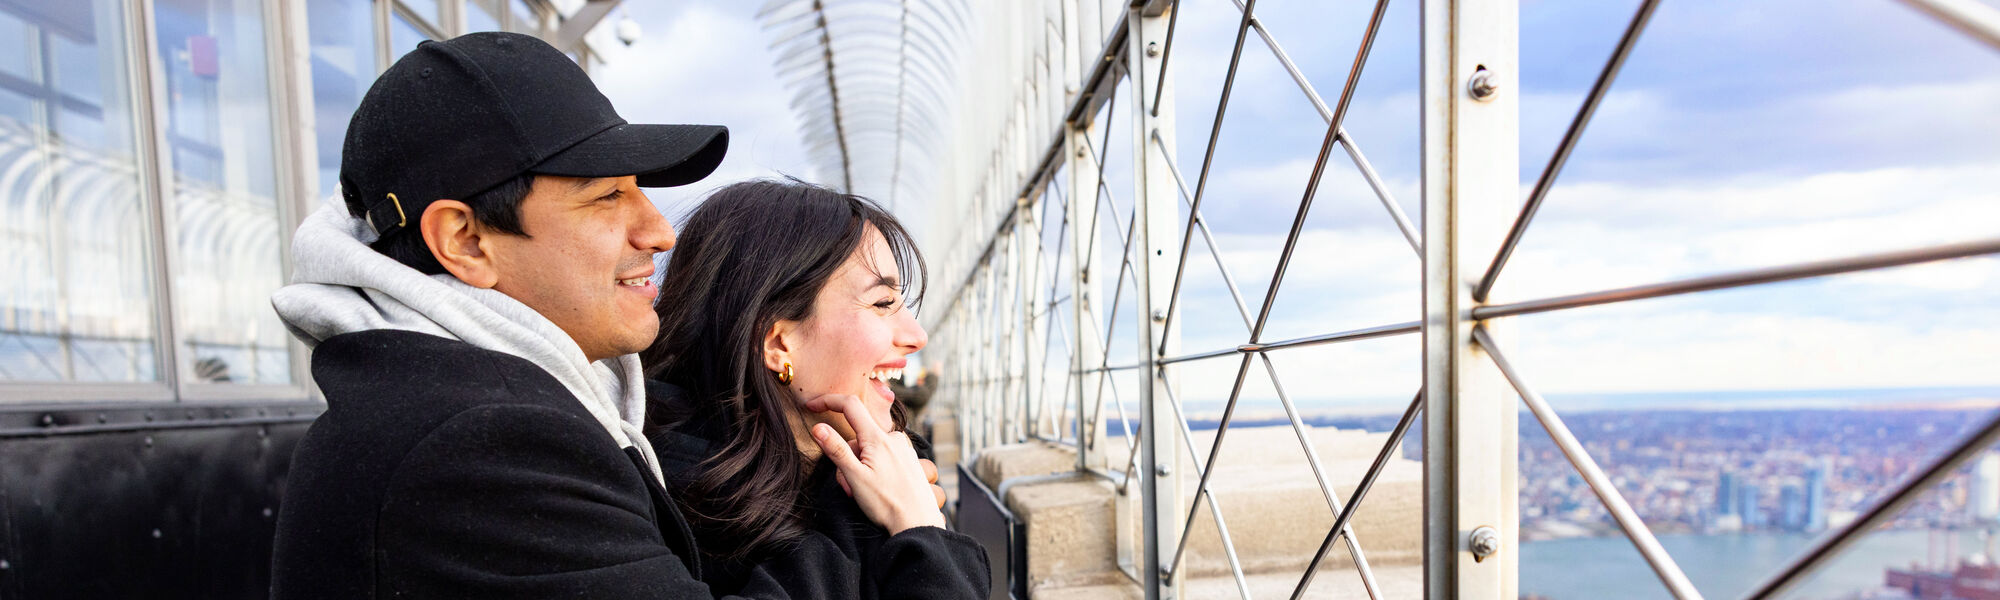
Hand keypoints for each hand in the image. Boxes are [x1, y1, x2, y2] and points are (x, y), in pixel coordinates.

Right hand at [808, 394, 947, 533]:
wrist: (918, 524)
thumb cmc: (887, 504)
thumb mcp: (855, 477)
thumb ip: (836, 450)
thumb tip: (817, 427)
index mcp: (878, 438)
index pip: (850, 405)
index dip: (828, 401)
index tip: (811, 407)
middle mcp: (894, 438)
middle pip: (857, 436)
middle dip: (846, 457)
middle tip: (848, 485)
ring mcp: (903, 448)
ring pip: (869, 449)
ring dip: (859, 467)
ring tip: (863, 492)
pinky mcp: (909, 459)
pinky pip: (883, 456)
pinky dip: (873, 468)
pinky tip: (878, 488)